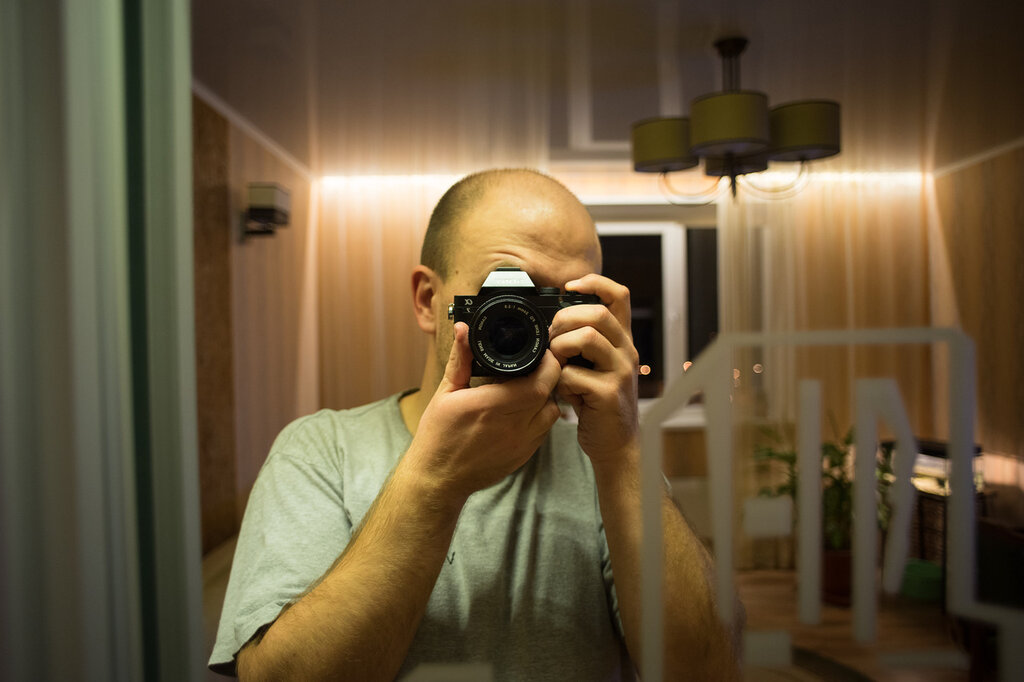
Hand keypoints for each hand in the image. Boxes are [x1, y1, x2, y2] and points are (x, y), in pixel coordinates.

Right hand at [406, 322, 562, 499]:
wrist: (438, 478)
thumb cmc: (438, 434)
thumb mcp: (445, 392)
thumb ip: (460, 359)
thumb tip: (464, 329)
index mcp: (489, 406)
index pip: (538, 382)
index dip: (547, 364)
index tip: (541, 353)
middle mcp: (510, 426)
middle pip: (549, 394)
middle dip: (548, 375)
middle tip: (537, 365)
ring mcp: (520, 444)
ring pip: (552, 412)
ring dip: (546, 396)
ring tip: (529, 388)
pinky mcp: (524, 456)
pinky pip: (545, 430)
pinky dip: (541, 416)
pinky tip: (524, 410)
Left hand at [547, 274, 639, 464]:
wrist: (615, 445)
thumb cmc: (598, 404)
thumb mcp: (594, 367)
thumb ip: (581, 344)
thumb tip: (551, 323)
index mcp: (621, 340)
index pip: (618, 295)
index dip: (594, 282)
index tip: (569, 286)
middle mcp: (627, 351)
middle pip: (598, 313)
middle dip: (565, 320)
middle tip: (551, 338)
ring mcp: (621, 372)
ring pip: (587, 338)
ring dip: (560, 347)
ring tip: (556, 364)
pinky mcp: (609, 394)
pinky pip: (573, 375)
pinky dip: (559, 382)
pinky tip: (562, 392)